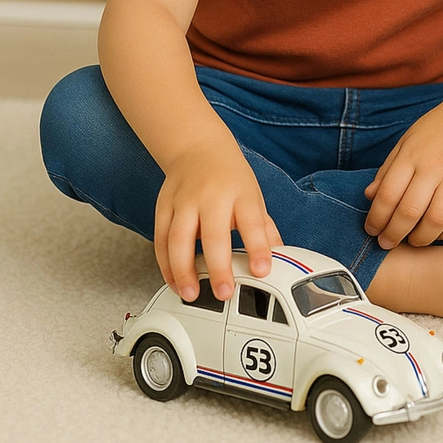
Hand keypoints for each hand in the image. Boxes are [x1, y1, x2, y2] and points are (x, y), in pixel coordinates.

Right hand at [154, 136, 281, 302]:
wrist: (197, 148)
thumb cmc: (229, 177)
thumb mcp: (253, 196)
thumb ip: (264, 228)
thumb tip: (281, 256)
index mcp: (240, 193)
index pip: (252, 223)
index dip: (258, 248)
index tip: (261, 271)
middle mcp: (211, 196)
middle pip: (214, 234)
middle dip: (218, 267)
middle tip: (223, 292)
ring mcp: (184, 200)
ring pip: (179, 238)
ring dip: (183, 270)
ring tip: (191, 294)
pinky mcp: (163, 206)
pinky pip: (161, 239)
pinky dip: (164, 264)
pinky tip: (173, 281)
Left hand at [363, 94, 442, 248]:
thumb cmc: (434, 131)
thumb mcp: (405, 143)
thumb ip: (387, 170)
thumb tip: (369, 197)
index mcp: (410, 155)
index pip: (387, 195)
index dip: (376, 218)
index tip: (371, 230)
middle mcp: (433, 166)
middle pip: (410, 211)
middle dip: (394, 234)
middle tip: (387, 244)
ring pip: (437, 219)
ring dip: (422, 238)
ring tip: (413, 241)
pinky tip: (439, 233)